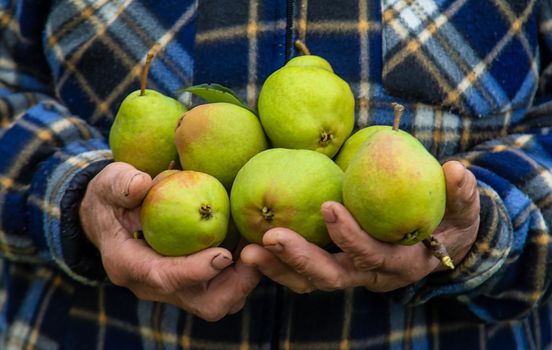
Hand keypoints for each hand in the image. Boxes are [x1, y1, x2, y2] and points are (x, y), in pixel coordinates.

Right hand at [79, 162, 260, 320]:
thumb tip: (141, 184)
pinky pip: (222, 291)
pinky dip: (241, 274)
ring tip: (257, 247)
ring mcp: (172, 289)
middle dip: (234, 285)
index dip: (195, 270)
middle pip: (201, 303)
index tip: (223, 254)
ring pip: (217, 303)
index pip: (164, 278)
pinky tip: (249, 245)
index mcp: (128, 264)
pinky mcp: (189, 285)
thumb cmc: (111, 197)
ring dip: (243, 281)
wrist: (109, 217)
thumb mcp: (109, 183)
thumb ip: (121, 184)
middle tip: (255, 253)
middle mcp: (151, 286)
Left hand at [240, 160, 478, 292]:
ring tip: (249, 250)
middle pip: (332, 276)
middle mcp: (371, 276)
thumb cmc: (448, 221)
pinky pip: (302, 272)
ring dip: (279, 267)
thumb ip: (461, 195)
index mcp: (401, 263)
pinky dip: (278, 264)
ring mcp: (350, 273)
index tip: (329, 206)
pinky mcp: (334, 265)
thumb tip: (456, 170)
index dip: (352, 236)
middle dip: (300, 259)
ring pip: (310, 281)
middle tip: (269, 237)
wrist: (438, 242)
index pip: (373, 255)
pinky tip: (252, 245)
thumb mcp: (462, 210)